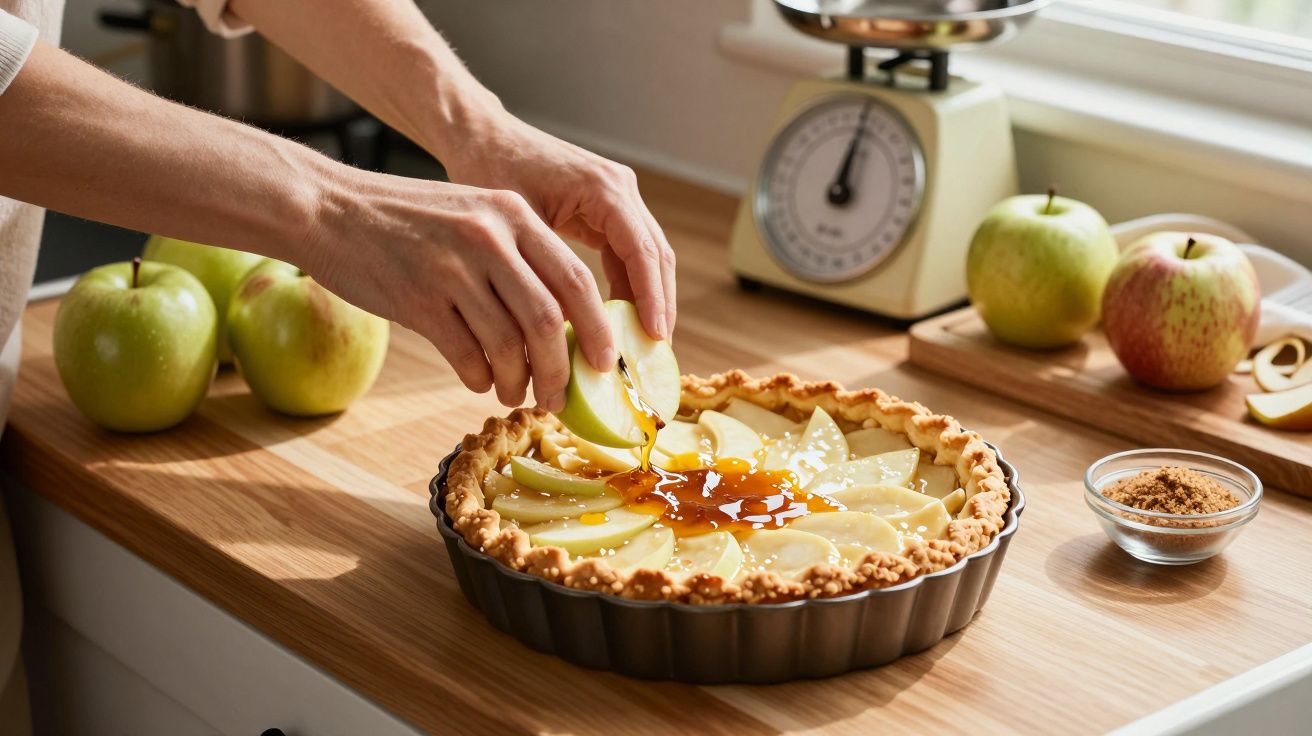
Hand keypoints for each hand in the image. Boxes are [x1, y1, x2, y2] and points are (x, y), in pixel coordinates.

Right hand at [301, 167, 614, 410]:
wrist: (328, 209)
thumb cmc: (408, 220)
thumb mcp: (475, 215)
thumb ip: (520, 257)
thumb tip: (565, 324)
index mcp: (513, 214)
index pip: (576, 280)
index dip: (597, 329)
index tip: (605, 363)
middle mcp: (488, 237)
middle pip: (547, 319)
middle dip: (561, 368)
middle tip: (560, 396)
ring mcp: (451, 268)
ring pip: (508, 345)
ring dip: (518, 381)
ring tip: (516, 392)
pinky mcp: (417, 299)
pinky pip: (465, 356)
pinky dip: (479, 378)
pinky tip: (478, 379)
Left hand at [437, 114, 676, 340]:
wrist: (481, 135)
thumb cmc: (489, 168)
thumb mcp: (516, 222)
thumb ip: (544, 269)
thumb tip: (567, 327)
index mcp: (603, 187)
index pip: (642, 250)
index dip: (652, 296)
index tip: (654, 335)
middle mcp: (620, 188)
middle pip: (656, 254)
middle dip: (659, 304)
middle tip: (655, 349)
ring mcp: (617, 196)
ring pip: (647, 256)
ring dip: (648, 298)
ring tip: (642, 342)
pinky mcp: (606, 208)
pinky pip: (627, 252)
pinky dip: (628, 286)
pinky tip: (618, 319)